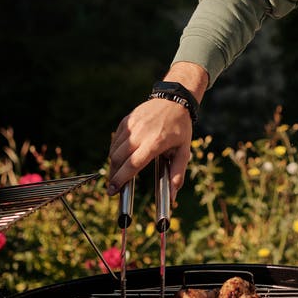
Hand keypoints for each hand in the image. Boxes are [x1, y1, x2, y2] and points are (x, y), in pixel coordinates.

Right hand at [107, 62, 207, 195]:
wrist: (174, 101)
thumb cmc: (180, 129)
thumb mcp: (184, 151)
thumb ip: (177, 174)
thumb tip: (173, 196)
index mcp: (155, 143)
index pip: (132, 165)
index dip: (120, 179)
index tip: (113, 191)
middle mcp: (140, 134)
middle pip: (118, 159)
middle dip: (113, 175)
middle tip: (114, 186)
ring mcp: (132, 125)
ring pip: (114, 150)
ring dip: (113, 164)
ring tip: (118, 173)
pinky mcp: (127, 120)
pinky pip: (115, 139)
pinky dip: (114, 150)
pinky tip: (120, 157)